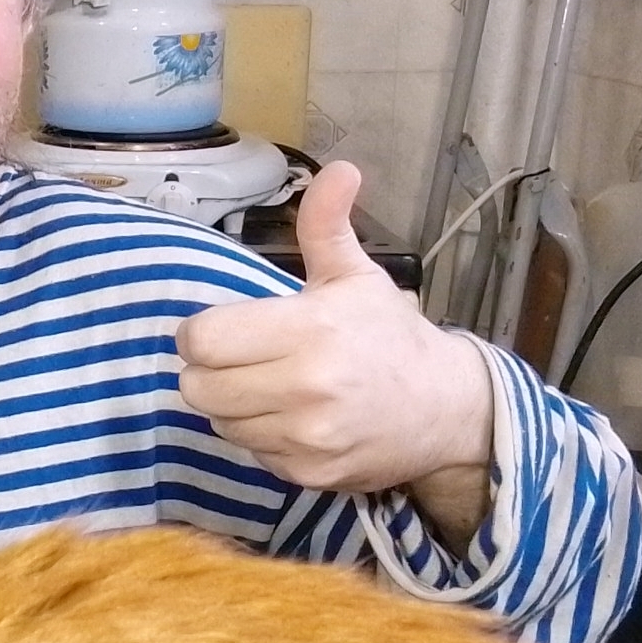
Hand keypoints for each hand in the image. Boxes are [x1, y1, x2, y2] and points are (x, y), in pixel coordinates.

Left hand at [176, 161, 493, 498]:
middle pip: (197, 386)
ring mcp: (306, 436)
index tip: (221, 328)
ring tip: (267, 387)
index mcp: (310, 329)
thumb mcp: (356, 276)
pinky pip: (250, 453)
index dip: (201, 333)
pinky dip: (259, 436)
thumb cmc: (390, 337)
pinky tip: (290, 417)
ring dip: (230, 405)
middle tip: (238, 359)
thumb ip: (327, 225)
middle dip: (207, 370)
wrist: (444, 409)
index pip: (203, 339)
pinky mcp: (307, 474)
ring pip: (219, 421)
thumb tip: (340, 168)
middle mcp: (305, 386)